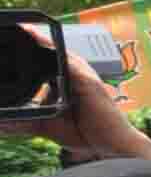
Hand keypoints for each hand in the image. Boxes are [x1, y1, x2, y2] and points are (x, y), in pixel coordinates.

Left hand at [4, 31, 150, 162]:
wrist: (114, 146)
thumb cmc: (88, 135)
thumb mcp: (48, 126)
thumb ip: (25, 121)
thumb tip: (1, 122)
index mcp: (65, 83)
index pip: (45, 63)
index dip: (30, 53)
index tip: (14, 40)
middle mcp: (75, 76)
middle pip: (51, 54)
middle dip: (34, 42)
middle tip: (17, 29)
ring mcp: (83, 76)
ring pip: (59, 53)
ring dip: (42, 41)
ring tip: (25, 30)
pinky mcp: (88, 81)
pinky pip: (70, 62)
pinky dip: (56, 51)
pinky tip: (41, 42)